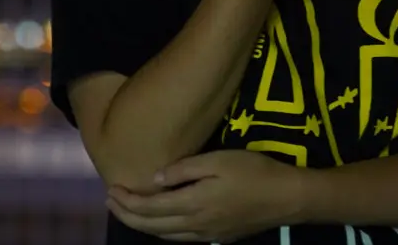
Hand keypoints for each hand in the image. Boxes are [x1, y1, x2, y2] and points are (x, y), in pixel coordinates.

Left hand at [106, 150, 304, 242]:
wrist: (287, 197)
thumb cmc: (253, 172)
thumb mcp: (218, 161)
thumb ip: (185, 170)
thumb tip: (155, 179)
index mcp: (193, 204)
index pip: (149, 208)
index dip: (127, 202)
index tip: (112, 190)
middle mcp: (195, 225)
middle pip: (153, 226)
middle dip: (128, 215)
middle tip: (110, 202)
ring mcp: (208, 234)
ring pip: (166, 236)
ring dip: (143, 226)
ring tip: (129, 214)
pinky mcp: (219, 237)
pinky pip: (182, 239)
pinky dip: (164, 232)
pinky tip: (162, 224)